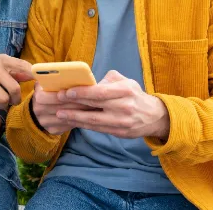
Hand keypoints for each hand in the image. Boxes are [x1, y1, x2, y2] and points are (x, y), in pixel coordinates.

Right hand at [0, 54, 32, 109]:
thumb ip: (16, 72)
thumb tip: (33, 75)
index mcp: (3, 59)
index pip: (24, 67)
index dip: (34, 77)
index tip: (40, 86)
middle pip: (14, 88)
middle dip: (15, 99)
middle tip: (13, 102)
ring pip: (3, 98)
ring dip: (3, 105)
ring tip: (0, 103)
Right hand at [31, 82, 96, 134]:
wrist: (36, 110)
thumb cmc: (46, 92)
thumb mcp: (44, 82)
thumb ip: (49, 76)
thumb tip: (65, 70)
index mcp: (38, 96)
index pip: (58, 95)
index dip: (73, 93)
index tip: (88, 90)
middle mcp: (39, 110)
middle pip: (65, 107)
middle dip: (81, 103)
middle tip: (97, 99)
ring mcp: (45, 122)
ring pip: (68, 117)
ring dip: (82, 112)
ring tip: (96, 107)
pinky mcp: (52, 130)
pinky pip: (68, 125)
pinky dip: (79, 120)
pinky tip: (88, 115)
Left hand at [55, 70, 169, 139]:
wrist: (153, 116)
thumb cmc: (134, 95)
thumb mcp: (125, 81)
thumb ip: (107, 80)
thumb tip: (88, 82)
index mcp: (125, 91)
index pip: (100, 92)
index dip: (82, 92)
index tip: (68, 91)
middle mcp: (124, 107)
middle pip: (94, 106)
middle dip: (74, 103)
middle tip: (58, 100)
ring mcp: (122, 122)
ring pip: (94, 121)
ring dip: (75, 117)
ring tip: (60, 114)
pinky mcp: (120, 133)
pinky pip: (98, 129)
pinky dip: (84, 125)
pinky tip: (73, 121)